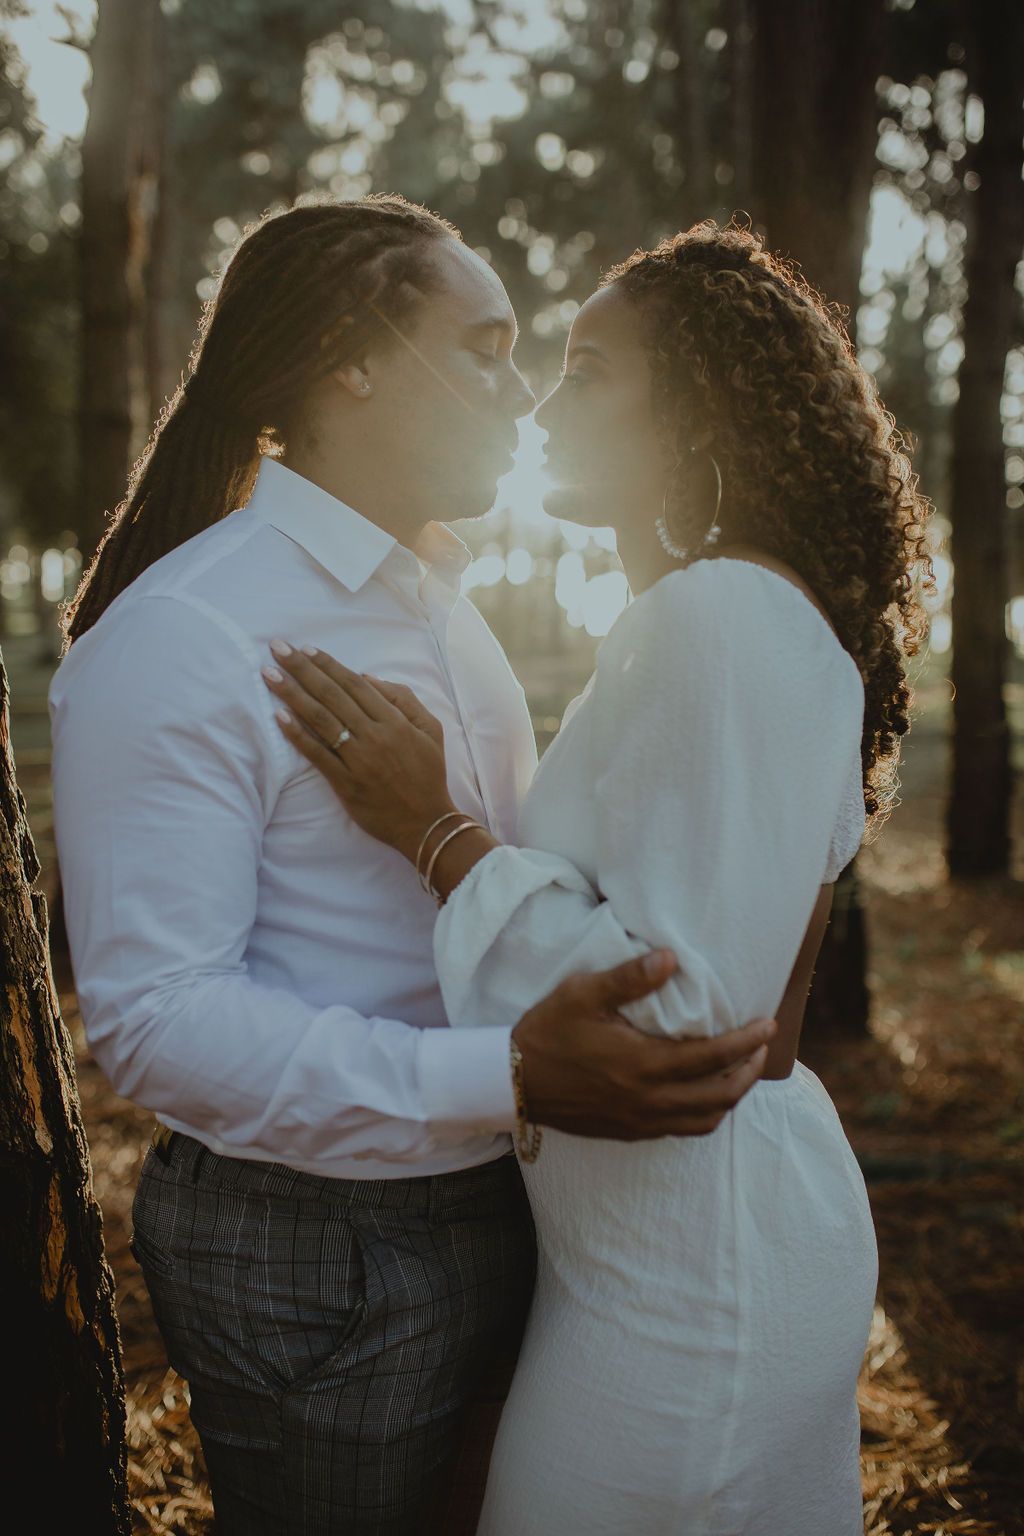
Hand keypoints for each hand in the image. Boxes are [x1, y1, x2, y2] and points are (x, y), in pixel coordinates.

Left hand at [262, 641, 454, 857]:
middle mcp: (374, 735)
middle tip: (277, 648)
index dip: (328, 665)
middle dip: (302, 668)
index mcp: (394, 720)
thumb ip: (404, 700)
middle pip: (332, 695)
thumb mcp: (431, 730)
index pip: (354, 684)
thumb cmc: (428, 774)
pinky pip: (317, 754)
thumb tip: (369, 678)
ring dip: (292, 694)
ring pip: (320, 719)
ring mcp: (358, 760)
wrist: (426, 823)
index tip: (306, 649)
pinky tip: (278, 716)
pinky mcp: (345, 783)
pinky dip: (297, 735)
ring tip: (269, 675)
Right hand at [513, 950, 776, 1139]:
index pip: (714, 1057)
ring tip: (739, 1073)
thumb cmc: (548, 1031)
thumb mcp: (584, 993)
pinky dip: (704, 1114)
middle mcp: (648, 1099)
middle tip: (760, 1049)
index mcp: (643, 1064)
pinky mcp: (629, 1131)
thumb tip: (671, 958)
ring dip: (730, 1098)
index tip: (768, 1025)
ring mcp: (640, 1120)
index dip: (747, 1042)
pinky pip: (681, 1130)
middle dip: (748, 1072)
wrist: (512, 1081)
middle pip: (720, 1096)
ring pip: (704, 1120)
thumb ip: (630, 978)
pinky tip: (702, 1095)